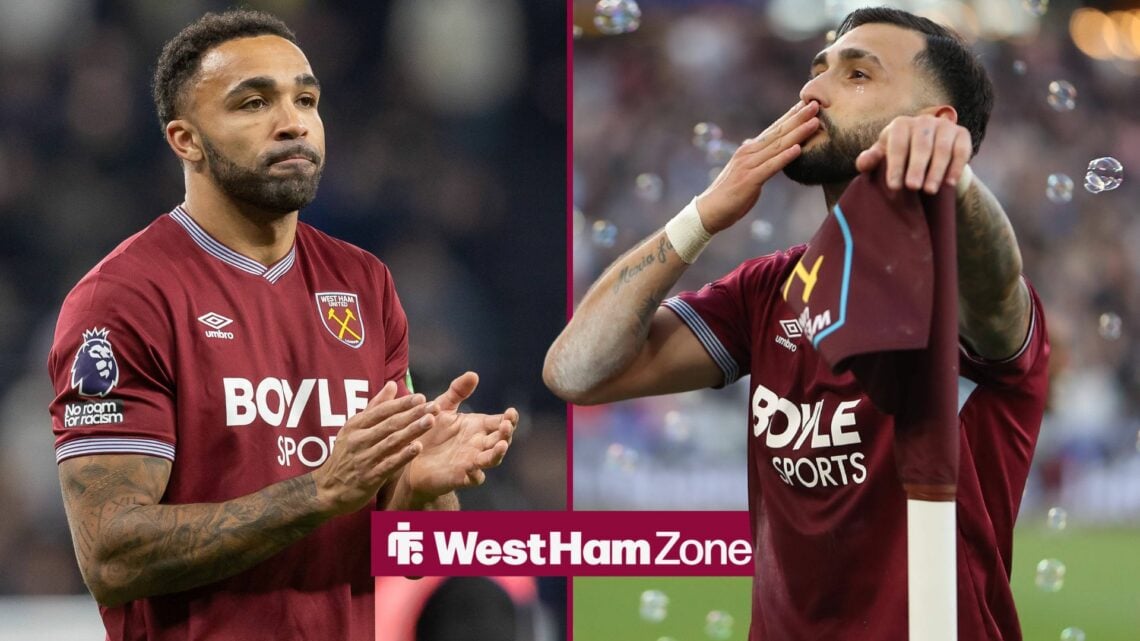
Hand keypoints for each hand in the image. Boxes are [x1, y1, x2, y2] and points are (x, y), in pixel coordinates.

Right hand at [312, 381, 433, 515]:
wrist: (328, 489)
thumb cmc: (347, 455)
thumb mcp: (354, 429)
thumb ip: (376, 407)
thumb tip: (392, 384)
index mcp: (356, 425)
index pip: (382, 411)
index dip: (402, 403)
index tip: (422, 397)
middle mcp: (359, 439)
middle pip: (390, 424)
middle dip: (413, 414)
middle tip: (434, 406)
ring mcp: (364, 458)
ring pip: (391, 442)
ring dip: (412, 430)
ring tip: (430, 421)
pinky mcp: (369, 477)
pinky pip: (389, 464)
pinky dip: (403, 455)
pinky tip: (418, 448)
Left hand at [403, 372, 517, 501]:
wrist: (410, 457)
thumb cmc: (430, 431)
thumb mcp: (443, 407)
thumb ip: (457, 391)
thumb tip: (473, 374)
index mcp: (478, 427)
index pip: (500, 422)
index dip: (509, 418)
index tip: (511, 412)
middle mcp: (479, 444)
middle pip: (501, 440)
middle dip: (506, 433)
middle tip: (506, 424)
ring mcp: (471, 461)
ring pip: (492, 459)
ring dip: (497, 453)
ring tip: (500, 445)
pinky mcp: (460, 477)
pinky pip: (473, 479)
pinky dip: (475, 475)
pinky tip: (474, 468)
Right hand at [695, 100, 819, 232]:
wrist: (709, 211)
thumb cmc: (728, 194)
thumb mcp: (744, 171)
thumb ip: (753, 159)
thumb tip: (755, 145)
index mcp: (749, 150)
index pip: (774, 129)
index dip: (791, 116)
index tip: (807, 103)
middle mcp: (748, 152)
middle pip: (778, 132)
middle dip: (799, 117)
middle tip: (816, 103)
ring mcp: (748, 165)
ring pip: (778, 146)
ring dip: (798, 133)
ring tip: (815, 121)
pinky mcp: (749, 180)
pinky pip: (770, 167)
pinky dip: (784, 157)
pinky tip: (798, 149)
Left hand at [854, 114, 971, 193]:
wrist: (930, 155)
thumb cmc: (900, 156)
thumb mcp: (884, 157)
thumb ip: (871, 160)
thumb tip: (862, 164)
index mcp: (901, 124)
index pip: (898, 144)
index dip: (895, 165)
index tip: (894, 186)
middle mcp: (923, 120)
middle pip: (921, 145)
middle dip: (917, 168)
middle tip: (913, 187)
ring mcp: (944, 125)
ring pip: (942, 149)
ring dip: (936, 171)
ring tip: (929, 190)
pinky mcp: (962, 134)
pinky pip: (962, 150)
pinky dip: (956, 167)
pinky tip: (949, 183)